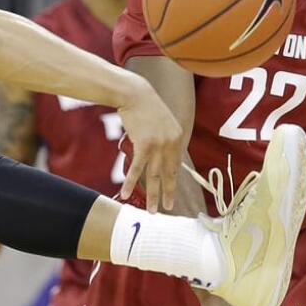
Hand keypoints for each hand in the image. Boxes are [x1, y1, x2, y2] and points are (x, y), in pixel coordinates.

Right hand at [117, 83, 182, 210]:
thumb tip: (160, 153)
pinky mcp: (144, 145)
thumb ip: (164, 138)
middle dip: (168, 193)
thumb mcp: (161, 122)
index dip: (173, 180)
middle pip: (169, 173)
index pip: (176, 164)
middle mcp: (171, 143)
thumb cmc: (144, 107)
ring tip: (152, 210)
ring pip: (155, 175)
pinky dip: (131, 182)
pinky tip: (126, 194)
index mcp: (178, 137)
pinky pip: (137, 169)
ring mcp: (159, 145)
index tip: (172, 192)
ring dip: (153, 195)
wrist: (134, 94)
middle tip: (168, 208)